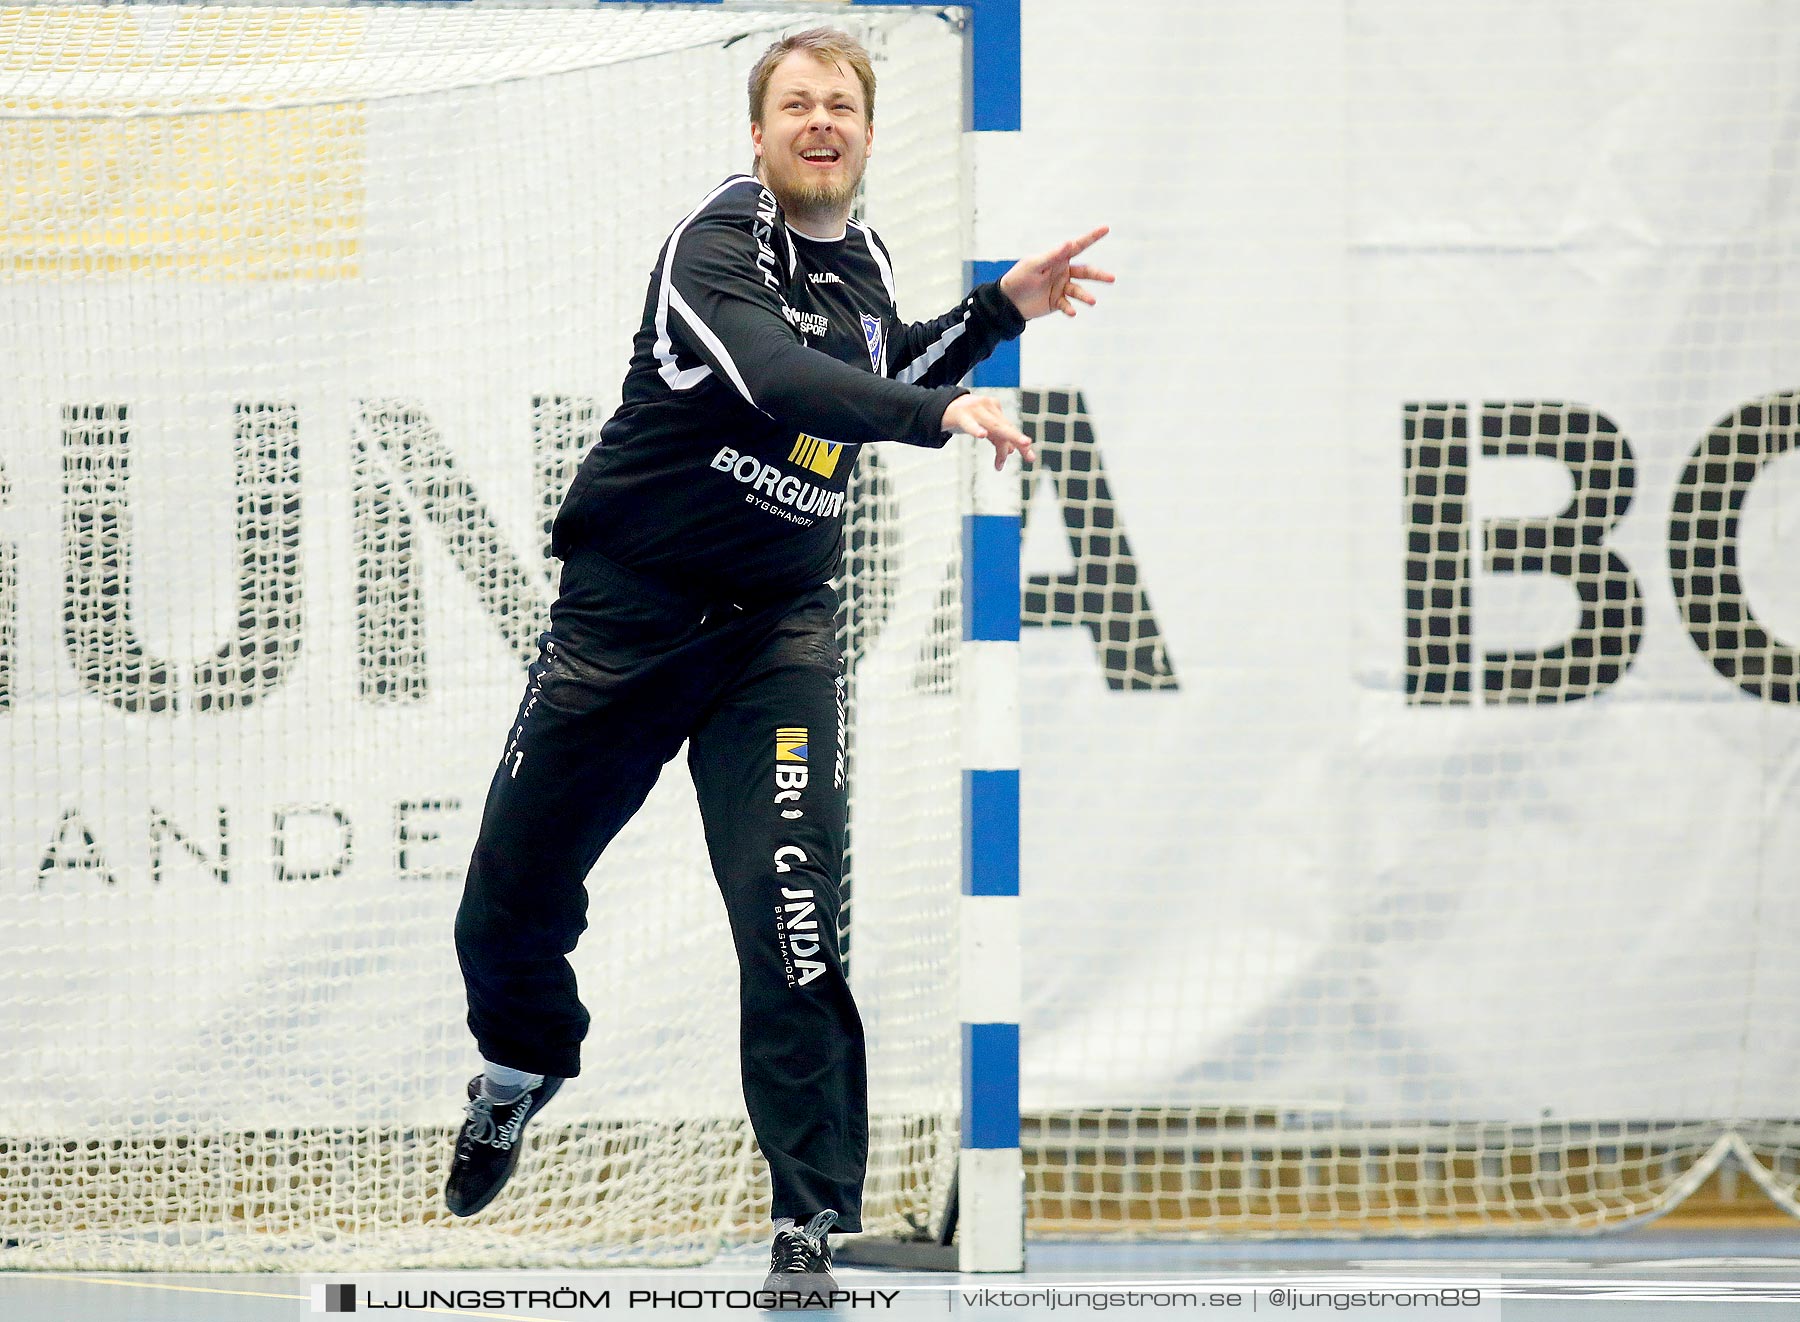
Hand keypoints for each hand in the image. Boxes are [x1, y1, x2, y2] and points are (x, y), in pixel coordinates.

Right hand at [942, 394, 1034, 470]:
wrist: (942, 406)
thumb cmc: (965, 418)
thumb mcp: (982, 427)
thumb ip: (997, 437)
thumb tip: (1011, 451)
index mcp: (996, 411)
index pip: (1010, 429)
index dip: (1019, 443)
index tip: (1030, 457)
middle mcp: (989, 408)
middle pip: (1006, 427)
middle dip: (1017, 439)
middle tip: (1028, 448)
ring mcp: (975, 409)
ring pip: (993, 427)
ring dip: (1003, 439)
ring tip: (1009, 453)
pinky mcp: (961, 414)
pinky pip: (970, 424)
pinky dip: (976, 430)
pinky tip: (982, 435)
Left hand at [999, 225, 1114, 320]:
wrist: (1007, 301)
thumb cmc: (1019, 278)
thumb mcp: (1034, 265)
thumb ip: (1052, 256)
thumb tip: (1069, 243)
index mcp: (1058, 259)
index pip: (1078, 246)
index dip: (1092, 237)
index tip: (1106, 228)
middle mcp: (1063, 272)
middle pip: (1085, 272)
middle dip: (1099, 275)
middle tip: (1112, 278)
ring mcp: (1061, 288)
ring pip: (1078, 291)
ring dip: (1085, 296)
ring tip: (1092, 301)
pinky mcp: (1057, 302)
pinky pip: (1067, 305)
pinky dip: (1070, 308)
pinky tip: (1073, 312)